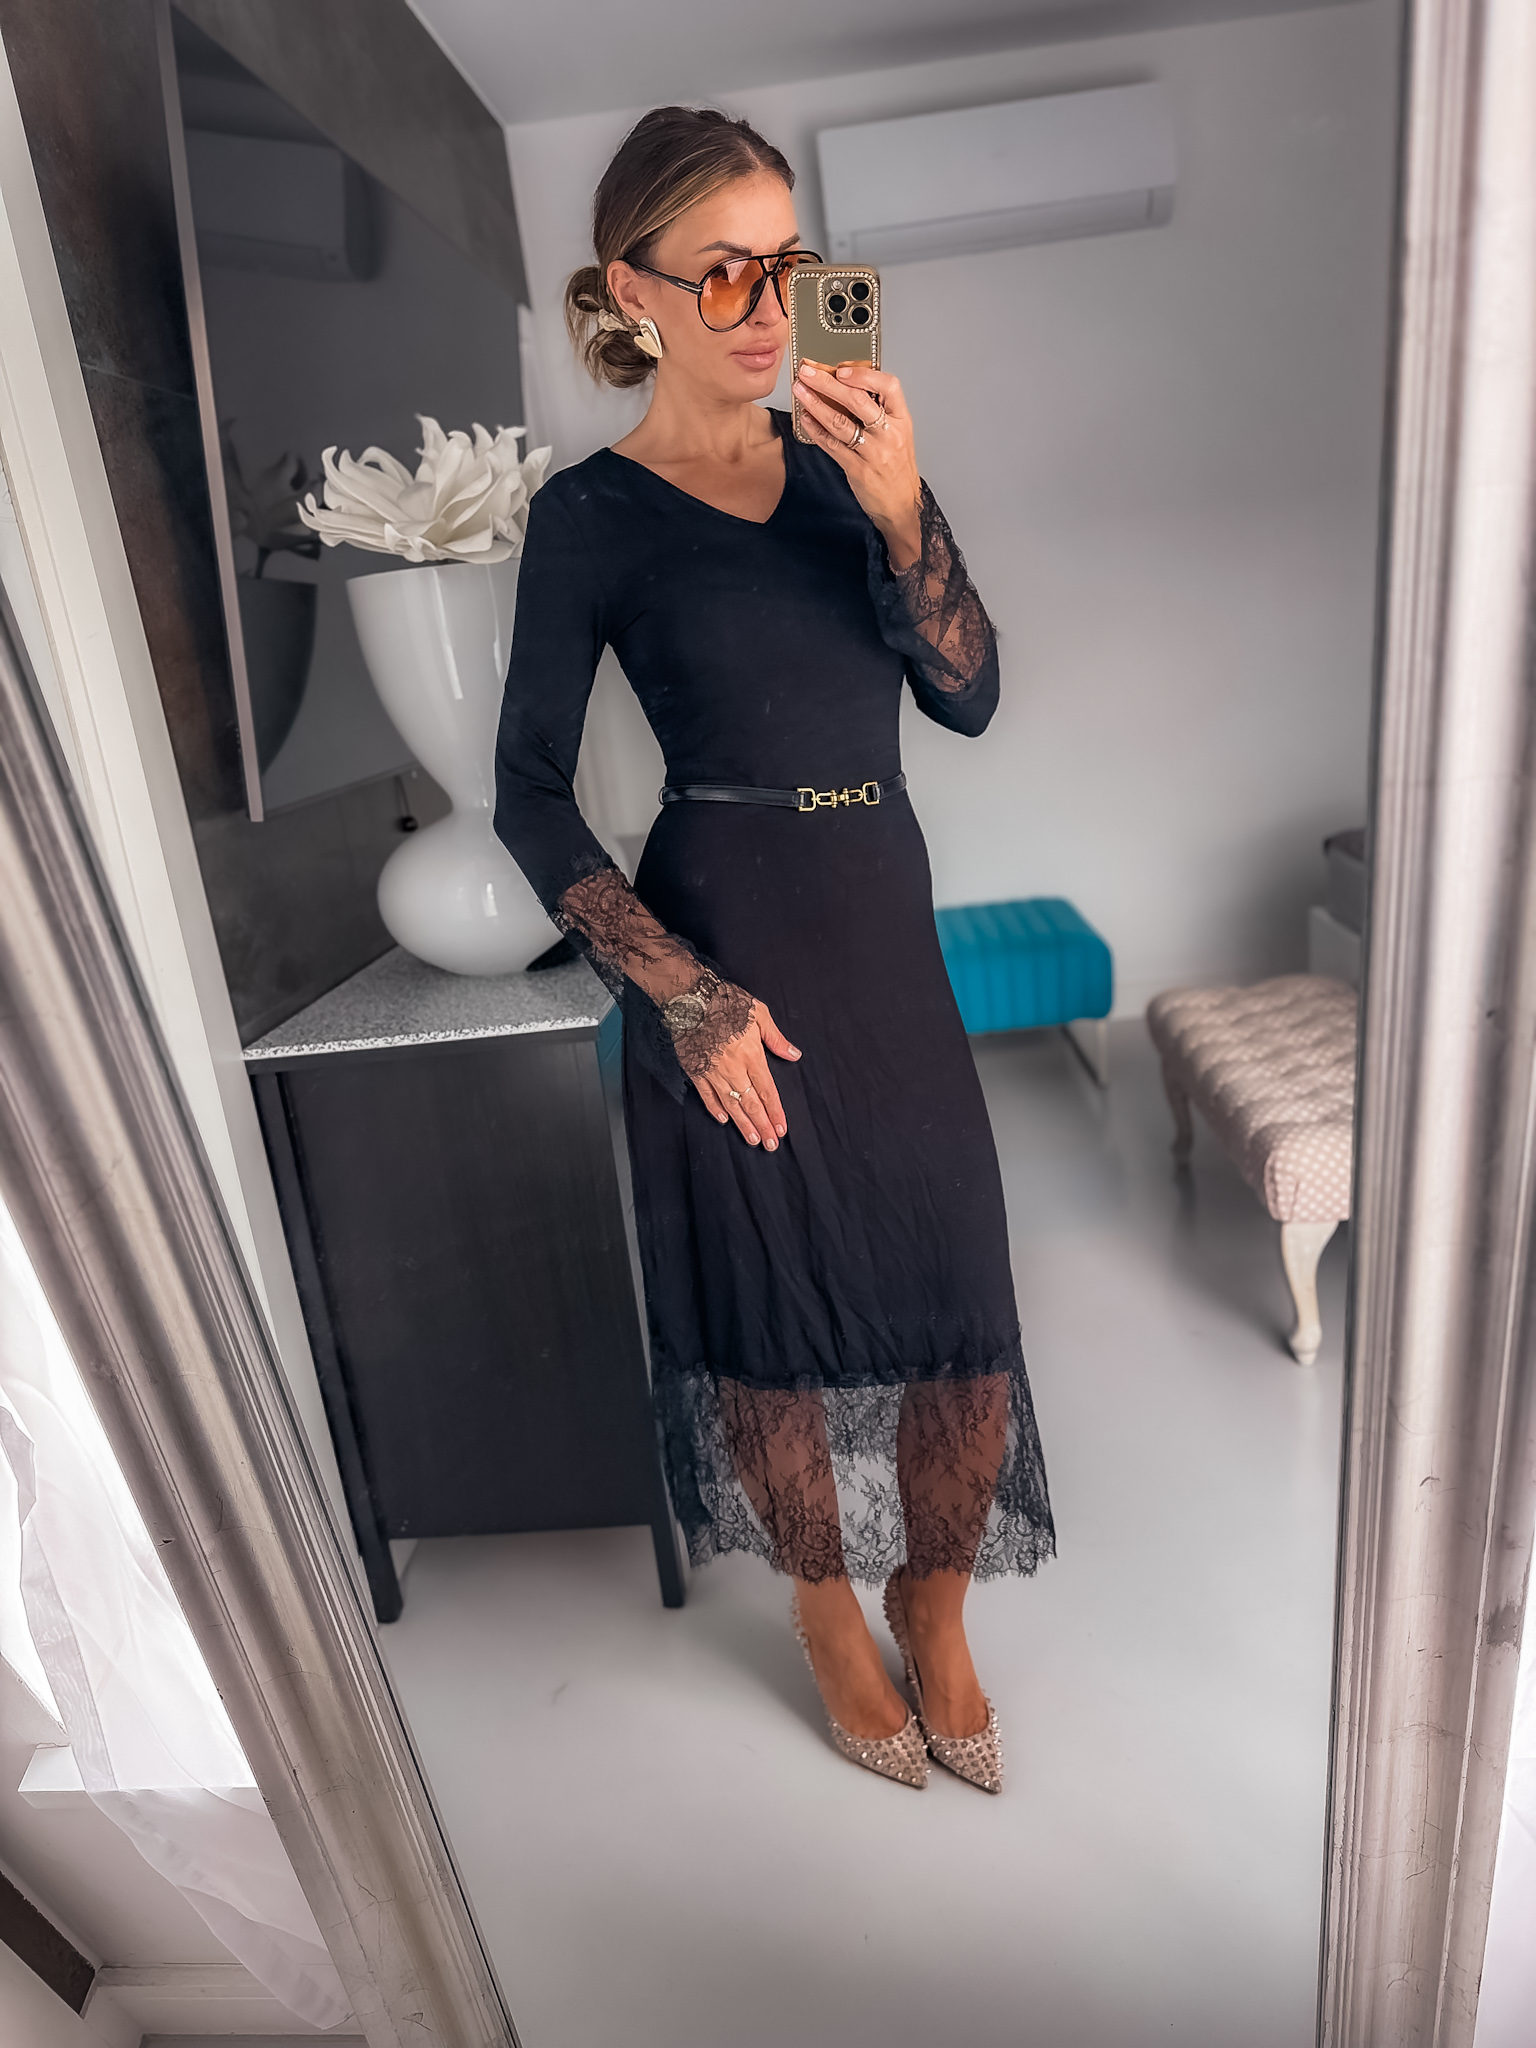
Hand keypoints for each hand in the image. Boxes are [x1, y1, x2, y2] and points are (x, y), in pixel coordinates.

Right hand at [691, 999, 799, 1148]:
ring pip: (731, 1105)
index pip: (767, 1091)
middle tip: (770, 1145)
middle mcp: (733, 1069)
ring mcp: (713, 1072)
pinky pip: (707, 1095)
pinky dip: (715, 1109)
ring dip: (743, 1124)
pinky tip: (723, 1120)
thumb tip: (794, 1055)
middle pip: (751, 1103)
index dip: (775, 1112)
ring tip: (752, 1140)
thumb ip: (776, 1038)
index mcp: (751, 1056)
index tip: (781, 1129)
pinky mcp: (695, 1071)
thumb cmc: (726, 1002)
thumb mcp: (759, 1013)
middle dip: (762, 1126)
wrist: (690, 998)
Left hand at [794, 363, 921, 567]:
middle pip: (858, 401)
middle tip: (808, 373)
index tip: (842, 369)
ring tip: (800, 392)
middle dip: (828, 384)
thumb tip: (849, 386)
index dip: (865, 375)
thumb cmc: (897, 468)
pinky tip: (805, 420)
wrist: (902, 506)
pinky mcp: (858, 470)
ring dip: (816, 405)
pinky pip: (833, 446)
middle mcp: (889, 434)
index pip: (889, 387)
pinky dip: (816, 431)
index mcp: (902, 420)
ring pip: (841, 423)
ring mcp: (874, 453)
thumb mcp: (898, 434)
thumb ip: (880, 412)